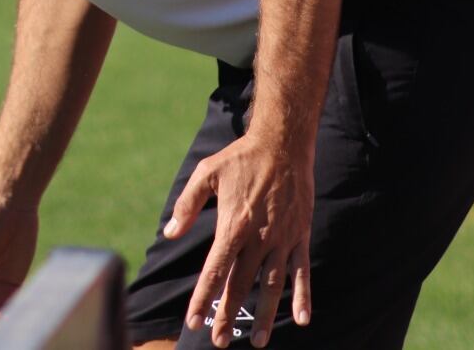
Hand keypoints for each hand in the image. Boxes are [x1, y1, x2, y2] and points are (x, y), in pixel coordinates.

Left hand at [162, 134, 313, 347]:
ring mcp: (282, 238)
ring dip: (266, 315)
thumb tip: (169, 233)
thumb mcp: (205, 173)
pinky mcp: (299, 235)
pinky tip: (303, 319)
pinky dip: (304, 295)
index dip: (203, 298)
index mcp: (233, 224)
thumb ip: (187, 205)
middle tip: (219, 341)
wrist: (283, 144)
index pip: (215, 270)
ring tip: (258, 341)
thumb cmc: (240, 158)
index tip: (193, 321)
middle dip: (228, 314)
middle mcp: (259, 237)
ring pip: (272, 285)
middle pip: (241, 283)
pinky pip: (302, 271)